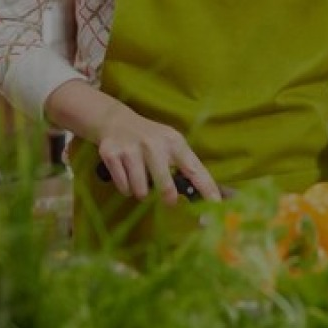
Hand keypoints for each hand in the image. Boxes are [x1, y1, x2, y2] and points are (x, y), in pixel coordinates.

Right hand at [92, 106, 218, 202]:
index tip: (215, 206)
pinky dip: (126, 188)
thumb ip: (185, 166)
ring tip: (140, 179)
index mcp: (174, 142)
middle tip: (168, 200)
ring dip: (142, 192)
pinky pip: (123, 187)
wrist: (116, 121)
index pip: (195, 170)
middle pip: (165, 186)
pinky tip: (126, 175)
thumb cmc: (150, 139)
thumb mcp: (171, 144)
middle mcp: (153, 144)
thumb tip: (202, 194)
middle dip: (168, 198)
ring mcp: (131, 149)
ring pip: (141, 191)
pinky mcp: (111, 155)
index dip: (207, 189)